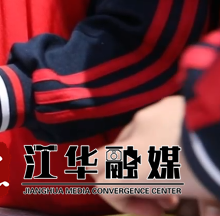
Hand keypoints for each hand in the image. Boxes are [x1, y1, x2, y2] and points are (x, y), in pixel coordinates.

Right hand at [94, 96, 213, 214]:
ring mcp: (146, 118)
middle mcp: (132, 142)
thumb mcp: (209, 197)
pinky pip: (152, 122)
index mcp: (135, 171)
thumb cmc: (215, 170)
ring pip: (129, 139)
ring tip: (179, 167)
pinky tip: (189, 143)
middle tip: (159, 192)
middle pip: (99, 160)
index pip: (105, 188)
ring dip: (145, 157)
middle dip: (120, 177)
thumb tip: (210, 213)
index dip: (125, 204)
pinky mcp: (164, 103)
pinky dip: (162, 136)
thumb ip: (205, 207)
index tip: (158, 211)